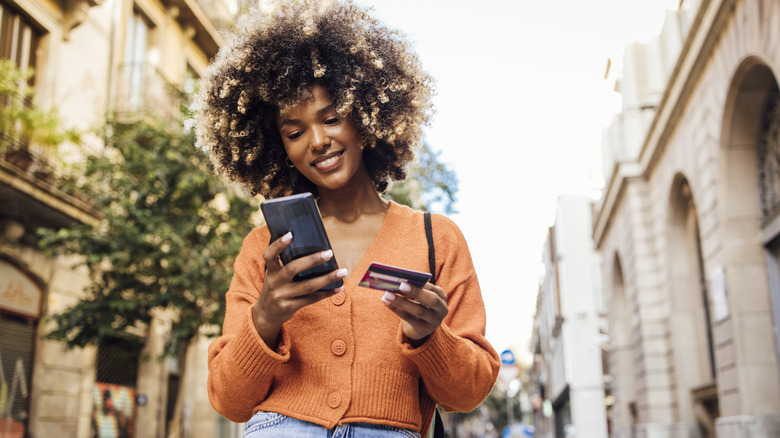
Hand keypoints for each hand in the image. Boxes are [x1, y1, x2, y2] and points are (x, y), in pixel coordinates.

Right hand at [253, 232, 347, 346]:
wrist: (265, 315)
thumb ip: (285, 263)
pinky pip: (311, 299)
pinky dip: (326, 293)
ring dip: (327, 278)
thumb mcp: (274, 275)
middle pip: (293, 268)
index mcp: (271, 271)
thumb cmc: (275, 288)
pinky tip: (338, 287)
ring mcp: (281, 296)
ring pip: (307, 286)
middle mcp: (274, 282)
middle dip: (312, 260)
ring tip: (343, 272)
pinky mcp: (289, 307)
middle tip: (329, 253)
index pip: (270, 255)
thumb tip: (311, 247)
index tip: (290, 234)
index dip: (278, 244)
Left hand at [381, 282, 447, 343]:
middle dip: (416, 292)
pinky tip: (386, 302)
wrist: (422, 327)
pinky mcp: (422, 329)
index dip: (423, 285)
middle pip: (432, 300)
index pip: (435, 290)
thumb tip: (400, 282)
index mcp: (442, 297)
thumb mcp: (422, 297)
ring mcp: (433, 322)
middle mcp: (442, 310)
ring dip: (402, 301)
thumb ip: (416, 290)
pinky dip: (396, 309)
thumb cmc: (421, 305)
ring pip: (418, 310)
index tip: (410, 279)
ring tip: (388, 294)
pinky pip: (408, 318)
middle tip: (401, 285)